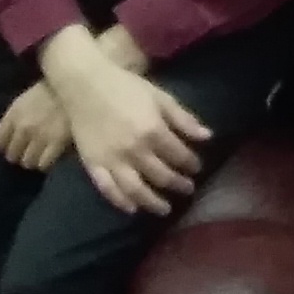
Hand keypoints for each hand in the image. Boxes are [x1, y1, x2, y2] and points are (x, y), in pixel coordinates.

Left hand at [0, 82, 73, 172]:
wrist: (81, 85)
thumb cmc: (57, 88)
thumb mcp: (31, 97)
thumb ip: (19, 116)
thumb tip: (16, 136)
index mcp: (14, 114)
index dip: (7, 145)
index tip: (16, 144)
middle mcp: (23, 127)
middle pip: (12, 155)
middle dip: (21, 154)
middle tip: (32, 150)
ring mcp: (39, 136)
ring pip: (28, 162)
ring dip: (35, 160)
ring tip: (44, 154)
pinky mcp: (57, 143)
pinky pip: (44, 164)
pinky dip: (48, 162)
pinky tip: (54, 155)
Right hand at [39, 28, 212, 214]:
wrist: (85, 84)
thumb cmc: (127, 87)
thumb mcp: (161, 98)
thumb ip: (184, 119)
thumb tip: (208, 137)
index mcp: (153, 131)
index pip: (179, 156)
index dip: (191, 164)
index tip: (197, 168)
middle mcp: (134, 150)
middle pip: (161, 176)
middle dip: (178, 184)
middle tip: (188, 189)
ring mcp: (112, 160)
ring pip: (136, 190)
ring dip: (153, 202)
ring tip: (165, 209)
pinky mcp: (92, 165)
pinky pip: (107, 189)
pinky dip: (120, 202)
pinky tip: (132, 208)